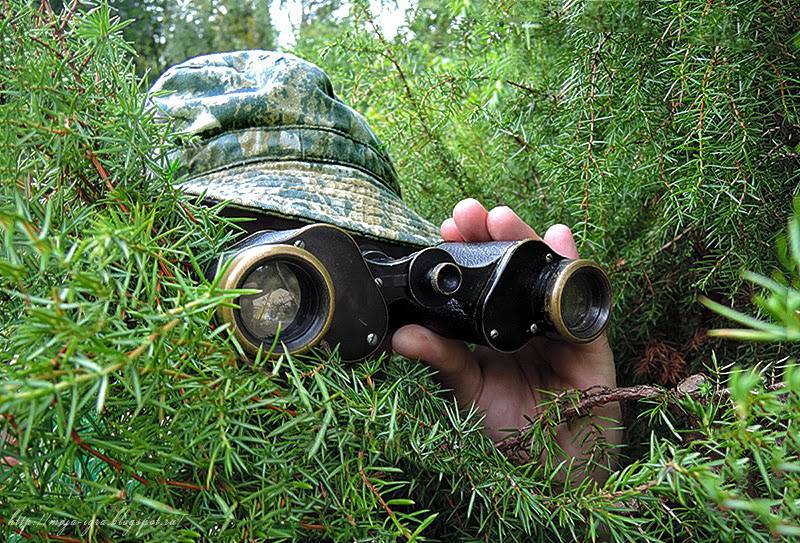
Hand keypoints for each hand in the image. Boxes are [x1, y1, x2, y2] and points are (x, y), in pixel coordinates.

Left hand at [392, 199, 620, 477]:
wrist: (557, 473)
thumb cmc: (511, 434)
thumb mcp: (468, 393)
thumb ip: (442, 361)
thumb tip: (400, 337)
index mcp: (491, 329)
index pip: (479, 279)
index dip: (465, 251)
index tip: (445, 227)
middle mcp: (523, 320)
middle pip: (512, 266)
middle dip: (492, 235)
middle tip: (469, 214)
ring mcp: (556, 325)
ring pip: (544, 271)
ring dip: (527, 240)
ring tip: (503, 219)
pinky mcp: (589, 338)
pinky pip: (581, 298)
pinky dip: (573, 266)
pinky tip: (560, 239)